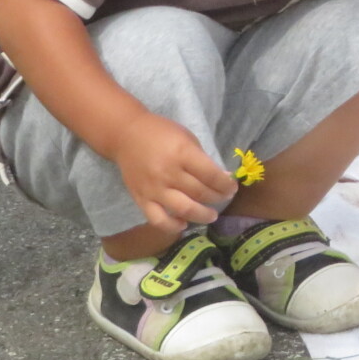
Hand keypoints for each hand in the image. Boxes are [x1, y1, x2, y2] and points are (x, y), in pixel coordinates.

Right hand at [109, 112, 237, 229]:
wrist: (126, 136)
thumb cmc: (161, 133)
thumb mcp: (186, 137)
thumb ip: (203, 159)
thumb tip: (222, 178)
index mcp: (182, 153)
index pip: (210, 175)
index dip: (225, 184)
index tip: (232, 187)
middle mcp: (168, 173)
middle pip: (200, 192)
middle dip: (218, 197)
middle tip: (224, 198)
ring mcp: (154, 188)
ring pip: (183, 209)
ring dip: (202, 215)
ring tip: (211, 215)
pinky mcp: (141, 199)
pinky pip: (158, 219)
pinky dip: (172, 226)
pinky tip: (183, 224)